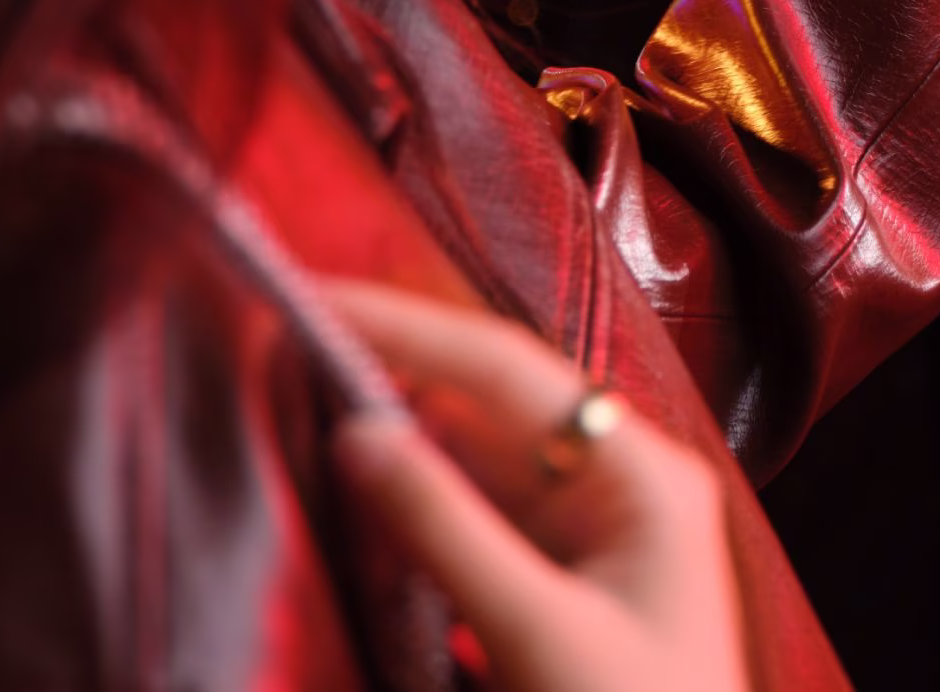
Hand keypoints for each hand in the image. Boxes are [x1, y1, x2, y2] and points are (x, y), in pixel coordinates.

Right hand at [325, 285, 750, 691]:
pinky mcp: (560, 590)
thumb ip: (446, 532)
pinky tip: (362, 498)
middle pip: (493, 404)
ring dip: (400, 439)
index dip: (410, 328)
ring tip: (307, 401)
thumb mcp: (539, 638)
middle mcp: (622, 485)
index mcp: (644, 474)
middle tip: (295, 340)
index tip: (319, 300)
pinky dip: (418, 509)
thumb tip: (358, 434)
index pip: (508, 368)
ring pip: (479, 461)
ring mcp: (592, 538)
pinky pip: (479, 521)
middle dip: (398, 373)